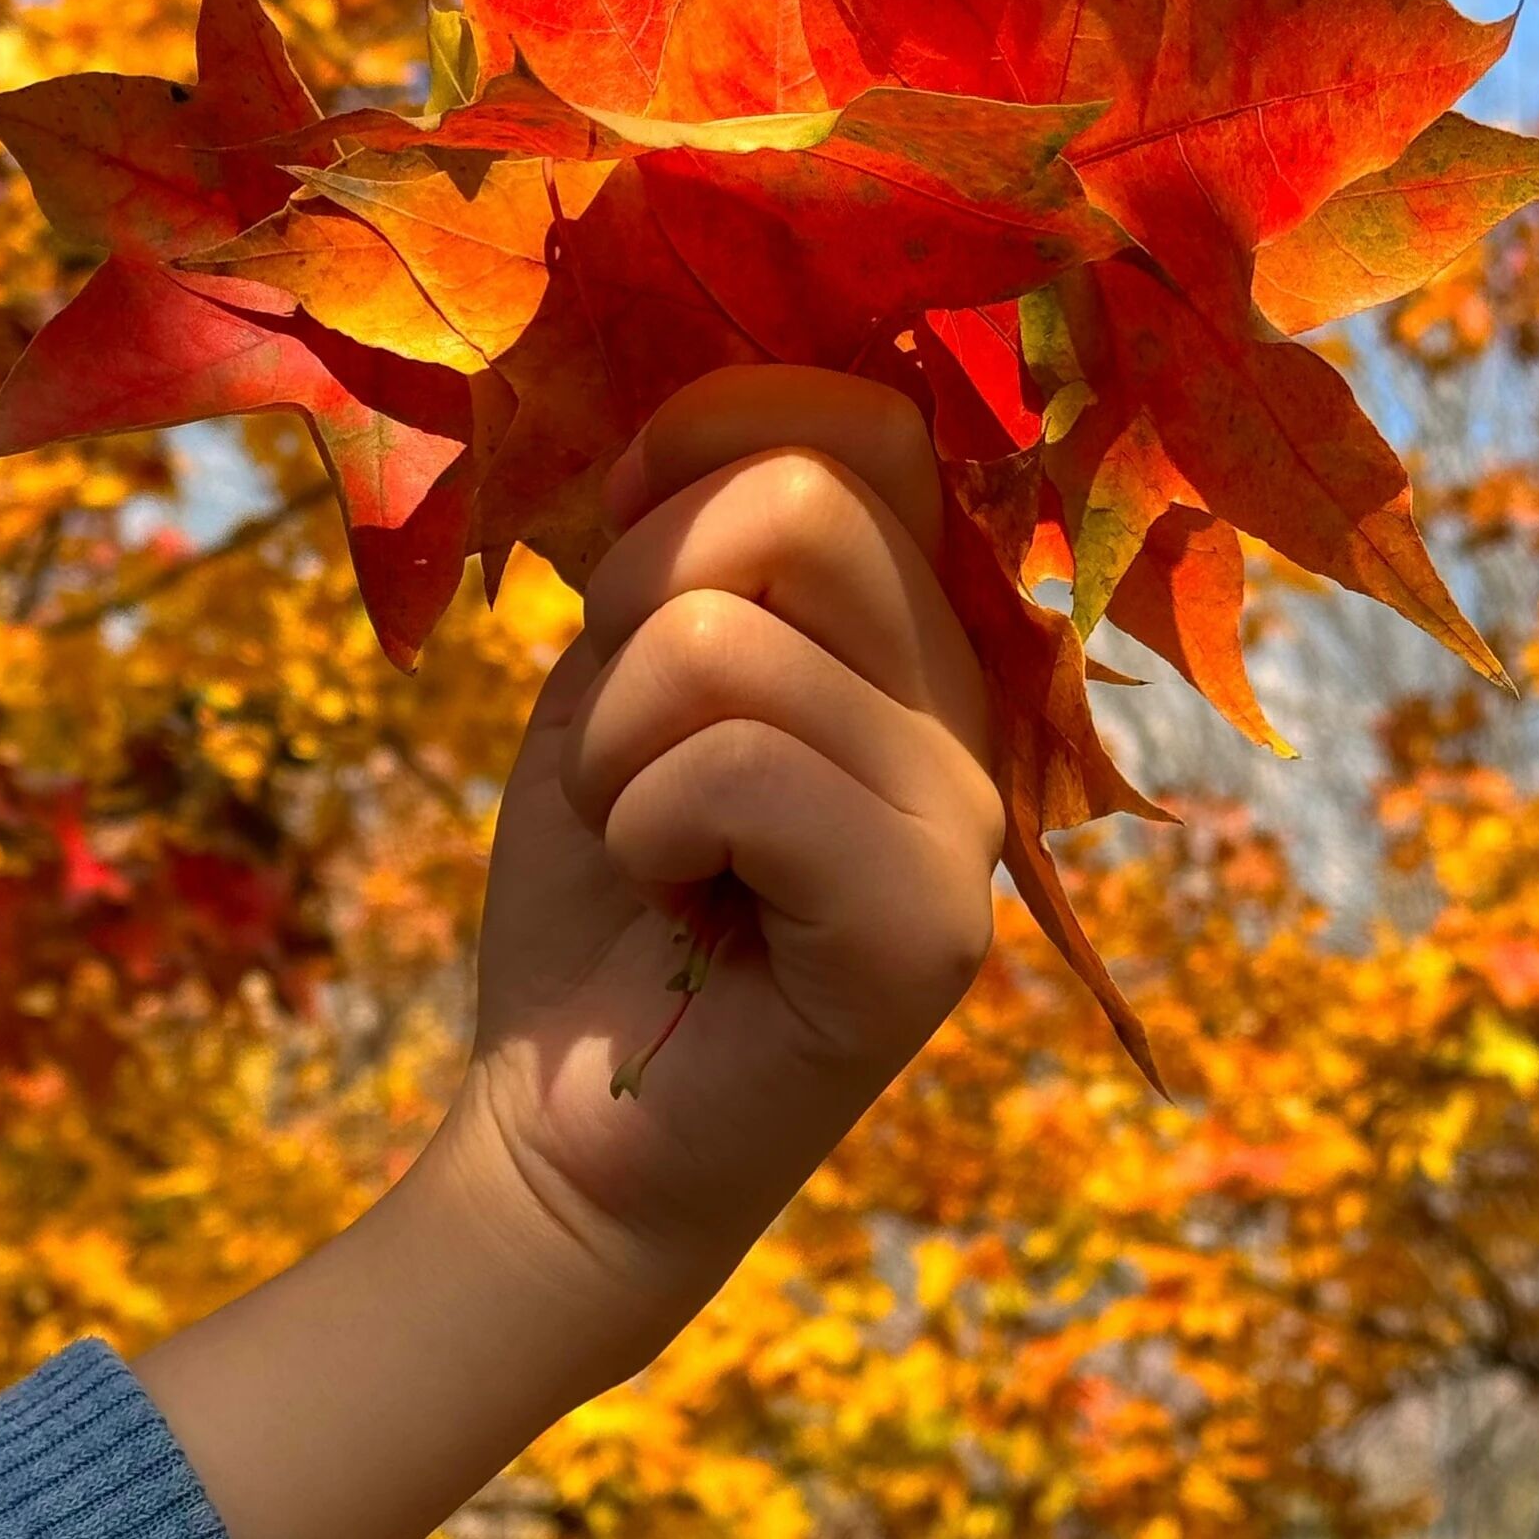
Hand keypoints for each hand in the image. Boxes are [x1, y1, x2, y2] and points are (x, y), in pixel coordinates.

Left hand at [448, 365, 1005, 1343]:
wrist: (567, 1117)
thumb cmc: (602, 882)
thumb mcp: (623, 667)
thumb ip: (684, 546)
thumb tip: (689, 438)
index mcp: (912, 624)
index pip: (868, 421)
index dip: (710, 432)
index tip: (618, 536)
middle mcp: (971, 703)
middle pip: (801, 498)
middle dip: (636, 591)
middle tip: (625, 730)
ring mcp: (964, 816)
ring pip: (727, 642)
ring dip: (616, 744)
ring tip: (647, 839)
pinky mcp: (929, 927)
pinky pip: (737, 772)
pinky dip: (642, 827)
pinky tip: (675, 901)